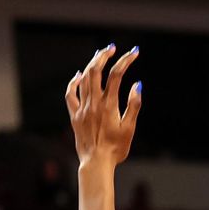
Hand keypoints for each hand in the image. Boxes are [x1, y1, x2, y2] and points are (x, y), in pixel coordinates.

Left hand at [66, 45, 141, 167]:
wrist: (96, 162)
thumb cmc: (116, 148)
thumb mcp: (129, 128)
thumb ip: (134, 105)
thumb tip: (137, 85)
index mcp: (109, 105)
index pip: (116, 75)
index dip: (125, 61)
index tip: (134, 53)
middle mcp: (93, 103)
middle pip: (96, 71)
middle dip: (104, 56)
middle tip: (112, 48)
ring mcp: (82, 108)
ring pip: (83, 79)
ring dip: (91, 65)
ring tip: (99, 56)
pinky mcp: (74, 115)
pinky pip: (70, 94)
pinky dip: (74, 82)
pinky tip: (79, 75)